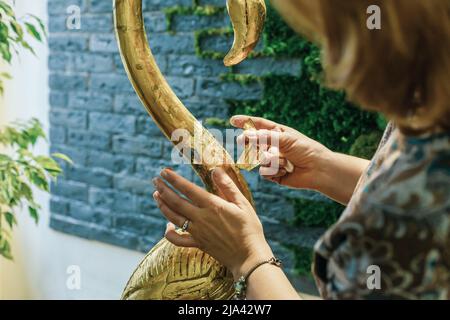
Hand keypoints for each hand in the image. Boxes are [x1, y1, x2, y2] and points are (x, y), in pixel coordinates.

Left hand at [152, 167, 272, 279]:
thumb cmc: (249, 228)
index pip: (188, 189)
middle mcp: (201, 218)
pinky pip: (178, 240)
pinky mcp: (198, 244)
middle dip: (163, 189)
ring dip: (162, 205)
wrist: (249, 256)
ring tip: (156, 195)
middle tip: (155, 180)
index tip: (164, 171)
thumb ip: (227, 186)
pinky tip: (167, 227)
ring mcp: (197, 232)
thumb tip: (215, 170)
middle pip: (176, 202)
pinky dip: (169, 233)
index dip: (174, 179)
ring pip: (173, 217)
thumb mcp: (243, 204)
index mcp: (212, 205)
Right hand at [231, 115, 331, 189]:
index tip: (232, 120)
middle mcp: (273, 146)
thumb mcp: (285, 139)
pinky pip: (264, 172)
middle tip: (243, 142)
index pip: (258, 125)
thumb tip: (245, 136)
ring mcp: (272, 160)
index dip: (245, 122)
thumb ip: (264, 137)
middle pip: (253, 143)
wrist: (318, 169)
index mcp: (277, 133)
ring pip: (259, 159)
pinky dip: (274, 171)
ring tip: (285, 161)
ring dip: (270, 160)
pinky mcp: (273, 174)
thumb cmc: (305, 149)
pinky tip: (286, 170)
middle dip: (250, 143)